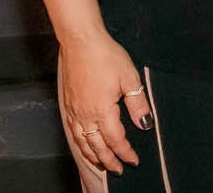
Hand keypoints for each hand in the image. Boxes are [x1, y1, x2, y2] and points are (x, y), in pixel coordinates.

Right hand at [58, 32, 152, 173]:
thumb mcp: (129, 78)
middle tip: (118, 170)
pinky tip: (84, 144)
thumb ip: (138, 104)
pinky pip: (73, 131)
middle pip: (97, 146)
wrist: (81, 43)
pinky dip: (80, 143)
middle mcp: (85, 115)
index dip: (125, 152)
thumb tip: (145, 125)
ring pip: (82, 142)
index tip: (134, 161)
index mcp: (102, 111)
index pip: (115, 140)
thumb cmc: (106, 57)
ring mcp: (74, 111)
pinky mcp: (68, 105)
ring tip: (101, 163)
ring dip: (93, 155)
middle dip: (109, 160)